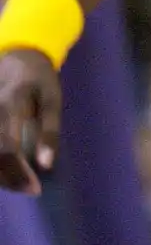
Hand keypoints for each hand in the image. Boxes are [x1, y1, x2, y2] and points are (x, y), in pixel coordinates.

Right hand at [0, 49, 61, 194]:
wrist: (17, 55)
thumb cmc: (39, 82)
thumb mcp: (52, 100)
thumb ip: (49, 132)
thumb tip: (46, 165)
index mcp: (12, 102)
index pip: (6, 147)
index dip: (17, 173)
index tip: (34, 189)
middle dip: (9, 178)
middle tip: (29, 189)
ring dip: (0, 173)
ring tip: (19, 180)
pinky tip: (8, 171)